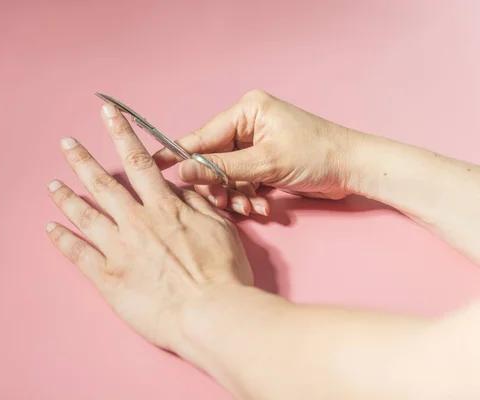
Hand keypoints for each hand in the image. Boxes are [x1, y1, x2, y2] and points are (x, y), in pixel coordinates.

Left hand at [46, 103, 252, 351]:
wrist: (212, 314)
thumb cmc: (222, 273)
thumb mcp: (220, 228)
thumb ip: (196, 204)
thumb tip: (178, 189)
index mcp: (163, 208)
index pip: (138, 161)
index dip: (122, 134)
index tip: (108, 113)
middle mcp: (137, 223)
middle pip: (103, 183)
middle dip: (82, 159)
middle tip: (66, 143)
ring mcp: (119, 250)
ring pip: (85, 215)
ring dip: (66, 196)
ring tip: (52, 183)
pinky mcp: (109, 278)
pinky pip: (78, 254)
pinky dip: (61, 239)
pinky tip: (50, 227)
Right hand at [153, 90, 355, 215]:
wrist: (353, 169)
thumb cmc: (316, 155)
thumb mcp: (266, 163)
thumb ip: (222, 168)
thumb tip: (185, 171)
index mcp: (247, 111)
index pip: (203, 135)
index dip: (179, 154)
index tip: (153, 166)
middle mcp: (248, 124)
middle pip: (213, 159)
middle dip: (220, 185)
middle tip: (225, 203)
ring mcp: (256, 144)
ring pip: (228, 174)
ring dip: (237, 194)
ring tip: (252, 207)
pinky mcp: (265, 161)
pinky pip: (244, 180)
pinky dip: (250, 195)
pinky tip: (263, 206)